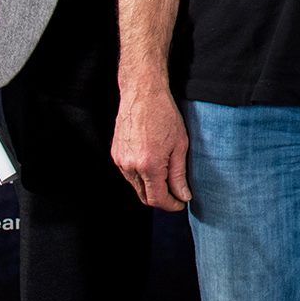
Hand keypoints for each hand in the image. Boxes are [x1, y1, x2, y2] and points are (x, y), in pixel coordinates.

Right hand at [112, 87, 190, 210]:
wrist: (142, 95)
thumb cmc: (165, 116)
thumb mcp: (180, 145)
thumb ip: (179, 175)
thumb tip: (183, 196)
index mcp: (149, 165)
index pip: (157, 199)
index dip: (171, 205)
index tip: (181, 203)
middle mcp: (130, 166)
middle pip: (144, 197)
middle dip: (161, 199)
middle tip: (177, 194)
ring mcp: (120, 161)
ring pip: (136, 186)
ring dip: (151, 187)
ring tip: (168, 176)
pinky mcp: (116, 154)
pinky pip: (128, 174)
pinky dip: (141, 176)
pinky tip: (154, 165)